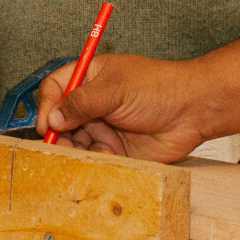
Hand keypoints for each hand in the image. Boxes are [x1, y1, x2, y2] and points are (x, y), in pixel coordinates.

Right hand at [36, 54, 212, 163]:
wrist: (193, 111)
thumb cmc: (159, 88)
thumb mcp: (115, 89)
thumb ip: (81, 103)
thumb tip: (53, 118)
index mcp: (91, 78)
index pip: (55, 88)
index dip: (47, 105)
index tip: (47, 123)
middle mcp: (94, 104)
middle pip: (61, 120)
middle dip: (57, 133)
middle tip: (57, 145)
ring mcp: (104, 127)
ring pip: (75, 142)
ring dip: (73, 150)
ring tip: (79, 154)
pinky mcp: (116, 150)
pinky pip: (95, 158)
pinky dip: (93, 161)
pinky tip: (105, 157)